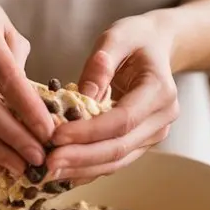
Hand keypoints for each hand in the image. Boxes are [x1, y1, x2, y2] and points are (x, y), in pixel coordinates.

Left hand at [47, 15, 180, 181]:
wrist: (158, 47)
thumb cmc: (136, 39)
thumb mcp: (117, 37)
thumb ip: (101, 64)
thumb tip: (82, 96)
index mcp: (160, 90)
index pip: (123, 120)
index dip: (89, 132)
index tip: (56, 136)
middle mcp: (162, 118)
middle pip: (120, 147)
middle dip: (81, 158)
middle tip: (46, 163)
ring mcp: (154, 134)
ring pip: (118, 160)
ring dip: (82, 169)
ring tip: (47, 172)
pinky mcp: (141, 142)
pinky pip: (114, 159)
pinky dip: (88, 167)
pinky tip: (63, 172)